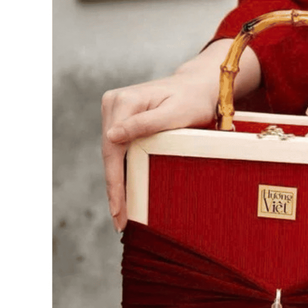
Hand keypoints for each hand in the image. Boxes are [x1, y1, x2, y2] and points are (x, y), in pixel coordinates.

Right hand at [101, 40, 259, 230]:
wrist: (198, 87)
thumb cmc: (193, 100)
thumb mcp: (174, 114)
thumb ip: (144, 124)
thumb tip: (111, 136)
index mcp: (124, 102)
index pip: (113, 148)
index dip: (114, 182)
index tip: (118, 209)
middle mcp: (114, 103)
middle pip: (109, 153)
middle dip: (114, 189)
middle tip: (119, 221)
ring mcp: (115, 110)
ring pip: (112, 153)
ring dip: (115, 183)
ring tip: (121, 214)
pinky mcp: (121, 118)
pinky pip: (119, 149)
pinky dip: (121, 171)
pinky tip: (124, 191)